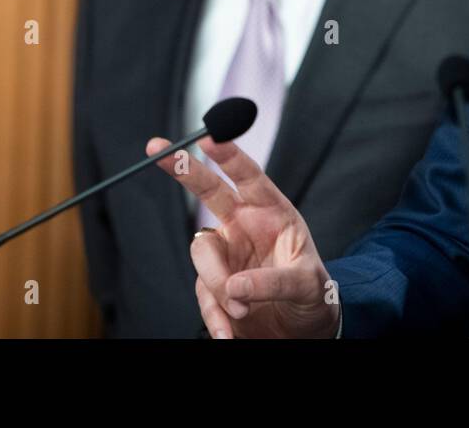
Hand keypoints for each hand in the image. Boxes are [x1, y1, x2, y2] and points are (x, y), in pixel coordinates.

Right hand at [147, 135, 339, 338]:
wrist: (303, 329)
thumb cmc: (312, 294)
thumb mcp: (306, 284)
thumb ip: (273, 281)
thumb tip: (236, 286)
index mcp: (272, 212)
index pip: (249, 176)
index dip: (228, 155)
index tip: (209, 135)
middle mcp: (243, 225)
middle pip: (207, 190)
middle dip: (183, 168)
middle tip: (156, 149)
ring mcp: (225, 254)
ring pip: (202, 254)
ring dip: (219, 285)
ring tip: (244, 312)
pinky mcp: (213, 286)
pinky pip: (203, 295)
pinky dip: (215, 317)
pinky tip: (227, 333)